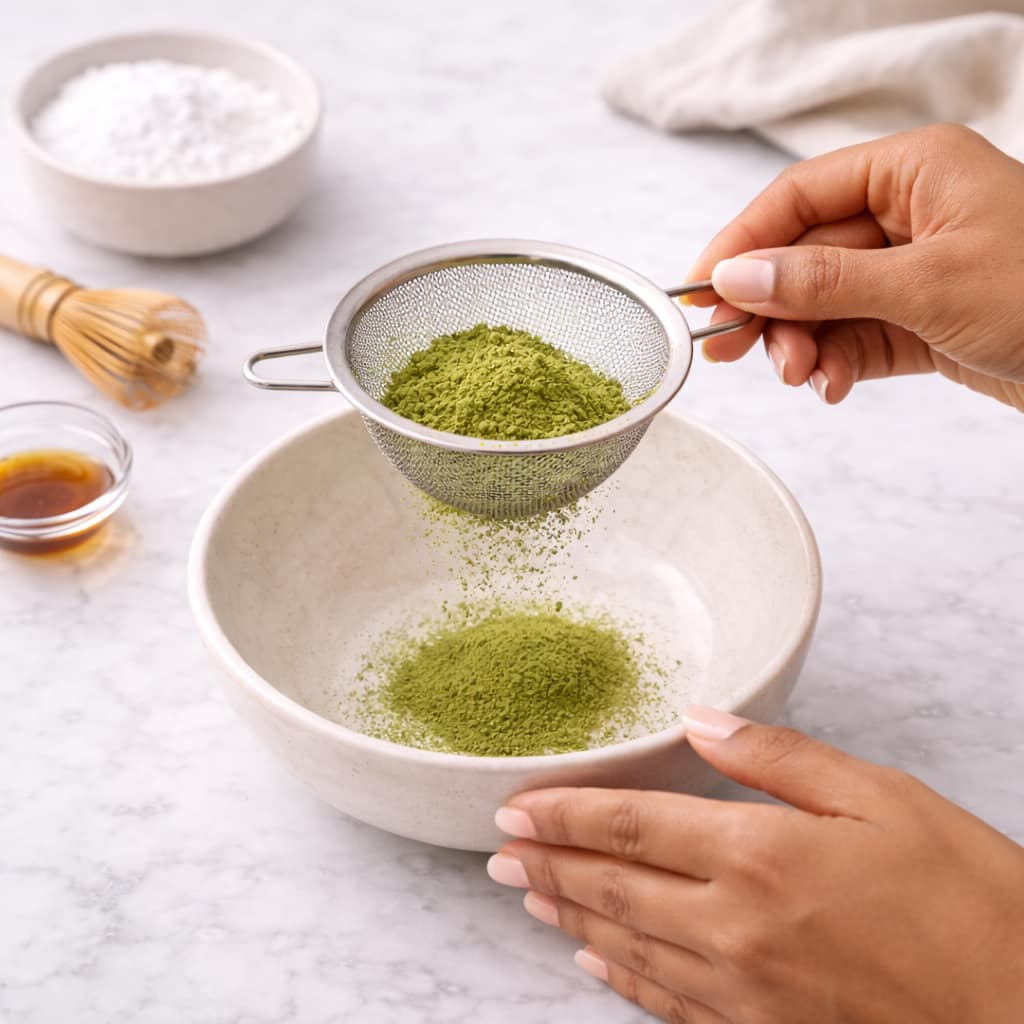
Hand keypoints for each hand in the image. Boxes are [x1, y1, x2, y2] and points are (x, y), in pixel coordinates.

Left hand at [488, 707, 1023, 1022]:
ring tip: (527, 897)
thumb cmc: (968, 899)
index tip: (515, 806)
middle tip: (497, 851)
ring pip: (628, 946)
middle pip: (613, 887)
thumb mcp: (882, 797)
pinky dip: (622, 978)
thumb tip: (701, 720)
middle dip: (547, 865)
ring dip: (571, 917)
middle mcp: (734, 926)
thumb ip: (778, 758)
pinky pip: (669, 1004)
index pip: (631, 826)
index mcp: (759, 853)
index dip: (565, 815)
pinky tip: (596, 964)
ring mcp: (744, 990)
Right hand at [686, 123, 1023, 411]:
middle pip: (805, 255)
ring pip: (824, 303)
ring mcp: (914, 270)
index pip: (800, 196)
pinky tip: (834, 386)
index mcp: (915, 170)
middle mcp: (909, 215)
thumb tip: (738, 276)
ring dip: (802, 344)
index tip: (703, 291)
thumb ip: (823, 280)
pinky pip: (854, 337)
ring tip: (801, 377)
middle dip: (771, 307)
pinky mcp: (921, 321)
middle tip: (731, 350)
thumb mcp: (927, 283)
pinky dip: (836, 364)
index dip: (743, 242)